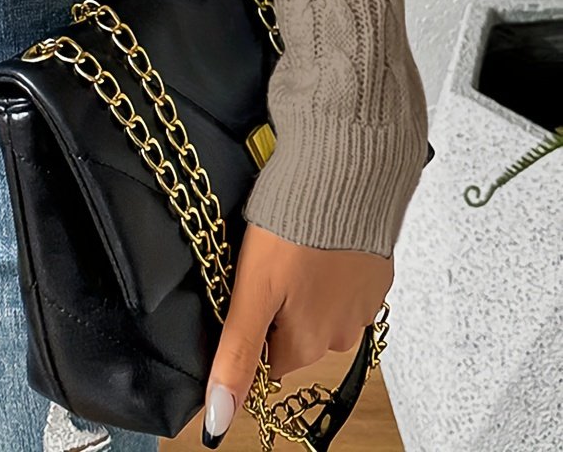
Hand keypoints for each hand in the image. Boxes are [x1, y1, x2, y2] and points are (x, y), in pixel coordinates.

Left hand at [200, 222, 390, 445]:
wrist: (347, 173)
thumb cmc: (295, 227)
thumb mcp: (252, 292)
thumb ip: (236, 356)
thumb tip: (217, 421)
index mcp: (307, 345)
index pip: (265, 358)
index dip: (249, 324)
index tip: (243, 291)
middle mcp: (340, 335)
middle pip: (292, 334)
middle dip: (276, 304)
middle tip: (265, 260)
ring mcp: (363, 305)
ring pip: (318, 307)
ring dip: (304, 284)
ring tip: (292, 243)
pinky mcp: (377, 275)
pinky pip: (343, 282)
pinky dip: (329, 266)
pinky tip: (319, 237)